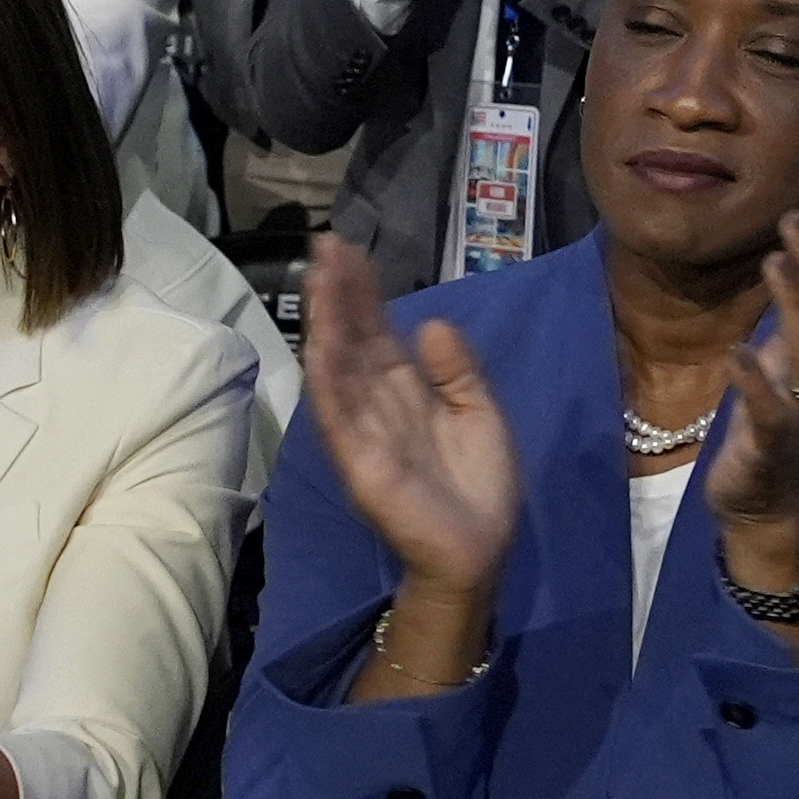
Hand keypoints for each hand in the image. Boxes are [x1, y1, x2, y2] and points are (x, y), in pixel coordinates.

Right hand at [304, 233, 522, 677]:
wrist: (478, 553)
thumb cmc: (478, 487)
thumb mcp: (478, 413)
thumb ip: (457, 371)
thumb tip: (432, 322)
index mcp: (407, 391)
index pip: (378, 330)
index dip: (364, 291)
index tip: (348, 248)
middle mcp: (378, 405)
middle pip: (354, 339)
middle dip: (339, 294)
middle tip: (323, 244)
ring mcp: (364, 433)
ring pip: (340, 369)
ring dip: (326, 325)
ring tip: (319, 279)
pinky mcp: (361, 464)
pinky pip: (340, 419)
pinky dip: (327, 384)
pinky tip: (319, 348)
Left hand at [698, 206, 798, 537]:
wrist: (770, 505)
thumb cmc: (776, 423)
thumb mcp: (792, 362)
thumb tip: (798, 253)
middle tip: (797, 216)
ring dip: (796, 304)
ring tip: (774, 261)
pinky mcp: (772, 445)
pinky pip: (769, 413)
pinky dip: (754, 381)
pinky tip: (736, 350)